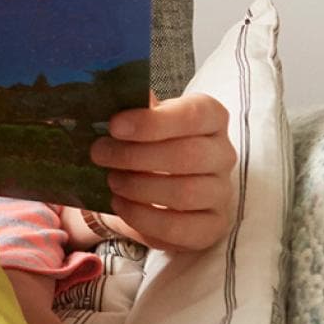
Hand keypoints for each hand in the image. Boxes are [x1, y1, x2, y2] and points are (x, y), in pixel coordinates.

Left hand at [90, 91, 236, 252]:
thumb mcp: (136, 121)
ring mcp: (221, 193)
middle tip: (100, 154)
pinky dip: (144, 218)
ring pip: (186, 192)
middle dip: (135, 156)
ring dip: (139, 187)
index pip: (195, 114)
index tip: (115, 126)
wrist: (145, 187)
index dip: (154, 122)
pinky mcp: (211, 226)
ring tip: (112, 180)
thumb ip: (131, 108)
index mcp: (210, 118)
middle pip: (188, 155)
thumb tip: (114, 96)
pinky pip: (181, 228)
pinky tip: (121, 205)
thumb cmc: (142, 145)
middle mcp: (223, 154)